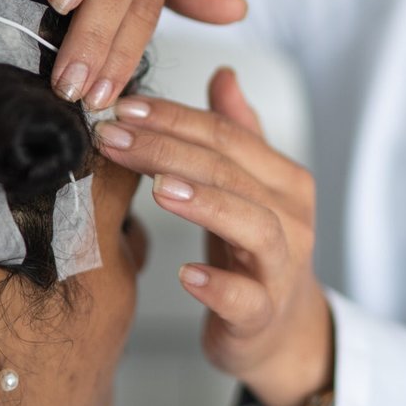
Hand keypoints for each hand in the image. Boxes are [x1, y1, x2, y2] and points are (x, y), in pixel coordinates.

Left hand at [94, 68, 332, 405]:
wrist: (280, 333)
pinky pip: (247, 298)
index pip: (227, 136)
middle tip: (113, 138)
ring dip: (204, 203)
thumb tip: (224, 73)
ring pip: (251, 226)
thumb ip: (236, 133)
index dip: (175, 117)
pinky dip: (218, 287)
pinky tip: (186, 275)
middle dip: (168, 150)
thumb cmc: (252, 254)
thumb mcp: (245, 189)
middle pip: (231, 172)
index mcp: (284, 180)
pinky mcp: (264, 314)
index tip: (123, 107)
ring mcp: (282, 267)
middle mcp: (292, 218)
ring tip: (159, 190)